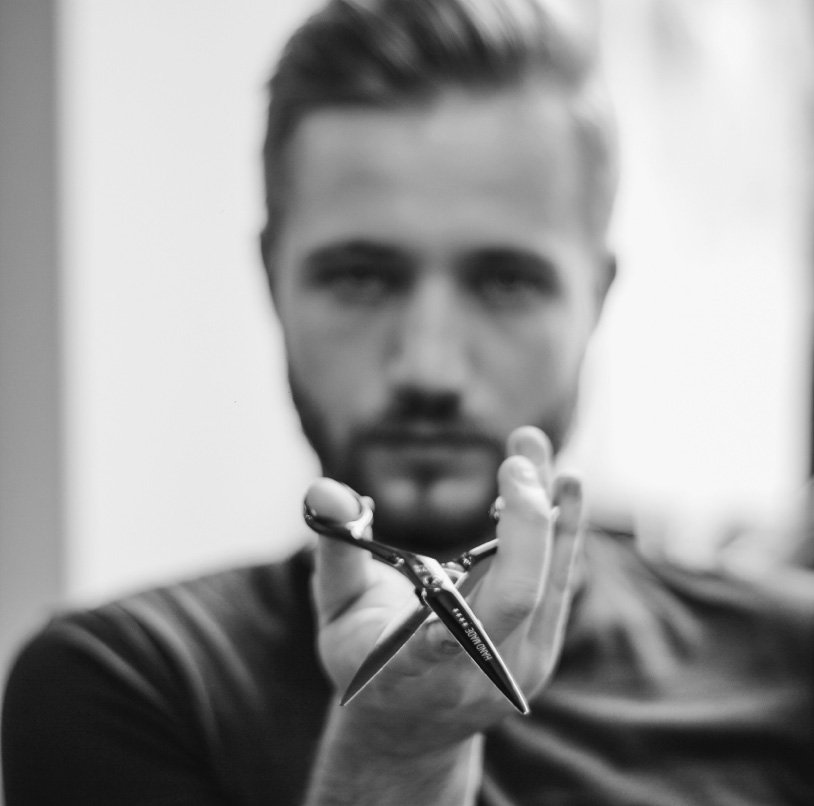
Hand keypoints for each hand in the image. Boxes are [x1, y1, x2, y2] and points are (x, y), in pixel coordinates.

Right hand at [309, 425, 583, 754]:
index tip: (505, 485)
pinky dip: (563, 527)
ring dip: (547, 506)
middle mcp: (478, 672)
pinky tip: (565, 483)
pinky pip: (561, 581)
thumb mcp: (336, 615)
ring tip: (533, 444)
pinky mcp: (541, 647)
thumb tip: (325, 487)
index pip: (460, 625)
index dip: (499, 553)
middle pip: (521, 594)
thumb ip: (335, 552)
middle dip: (528, 518)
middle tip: (518, 455)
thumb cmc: (363, 665)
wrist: (411, 730)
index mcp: (416, 668)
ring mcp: (520, 665)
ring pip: (551, 579)